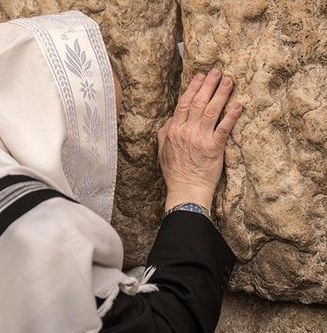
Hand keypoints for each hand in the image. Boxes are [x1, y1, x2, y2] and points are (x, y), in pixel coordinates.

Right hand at [157, 68, 242, 210]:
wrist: (186, 190)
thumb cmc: (175, 172)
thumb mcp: (162, 151)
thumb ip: (165, 132)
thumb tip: (171, 118)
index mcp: (174, 130)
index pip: (184, 103)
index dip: (193, 87)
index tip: (201, 76)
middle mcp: (186, 131)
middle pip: (198, 102)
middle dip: (209, 84)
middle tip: (218, 71)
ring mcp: (200, 139)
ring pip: (211, 111)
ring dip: (221, 94)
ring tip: (229, 81)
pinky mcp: (214, 148)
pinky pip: (224, 128)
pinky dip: (231, 115)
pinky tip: (239, 104)